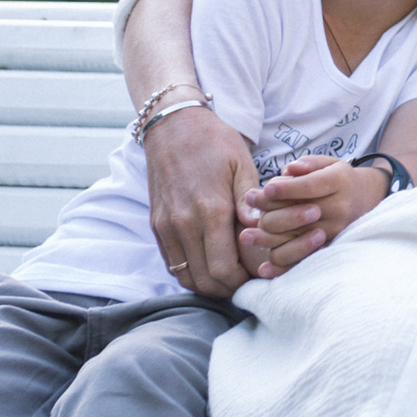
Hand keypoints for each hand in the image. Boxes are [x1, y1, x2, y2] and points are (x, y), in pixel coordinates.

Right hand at [143, 104, 255, 296]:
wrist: (173, 127)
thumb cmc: (215, 143)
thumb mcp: (242, 165)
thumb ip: (250, 202)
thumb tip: (261, 229)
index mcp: (209, 210)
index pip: (223, 268)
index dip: (243, 281)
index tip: (261, 278)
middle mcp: (183, 224)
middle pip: (204, 279)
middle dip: (229, 288)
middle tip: (250, 283)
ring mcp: (165, 227)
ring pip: (185, 276)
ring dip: (208, 285)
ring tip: (231, 279)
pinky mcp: (156, 225)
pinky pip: (171, 263)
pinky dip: (190, 272)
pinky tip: (210, 266)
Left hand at [237, 156, 391, 278]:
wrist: (365, 199)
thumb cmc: (339, 179)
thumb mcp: (329, 163)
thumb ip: (308, 164)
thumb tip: (288, 170)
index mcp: (339, 183)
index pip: (309, 186)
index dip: (284, 189)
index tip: (265, 188)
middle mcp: (338, 209)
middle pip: (296, 214)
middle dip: (268, 208)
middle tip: (251, 200)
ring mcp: (333, 231)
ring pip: (293, 239)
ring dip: (265, 238)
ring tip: (246, 234)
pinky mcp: (327, 248)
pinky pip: (301, 262)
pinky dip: (281, 268)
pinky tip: (262, 268)